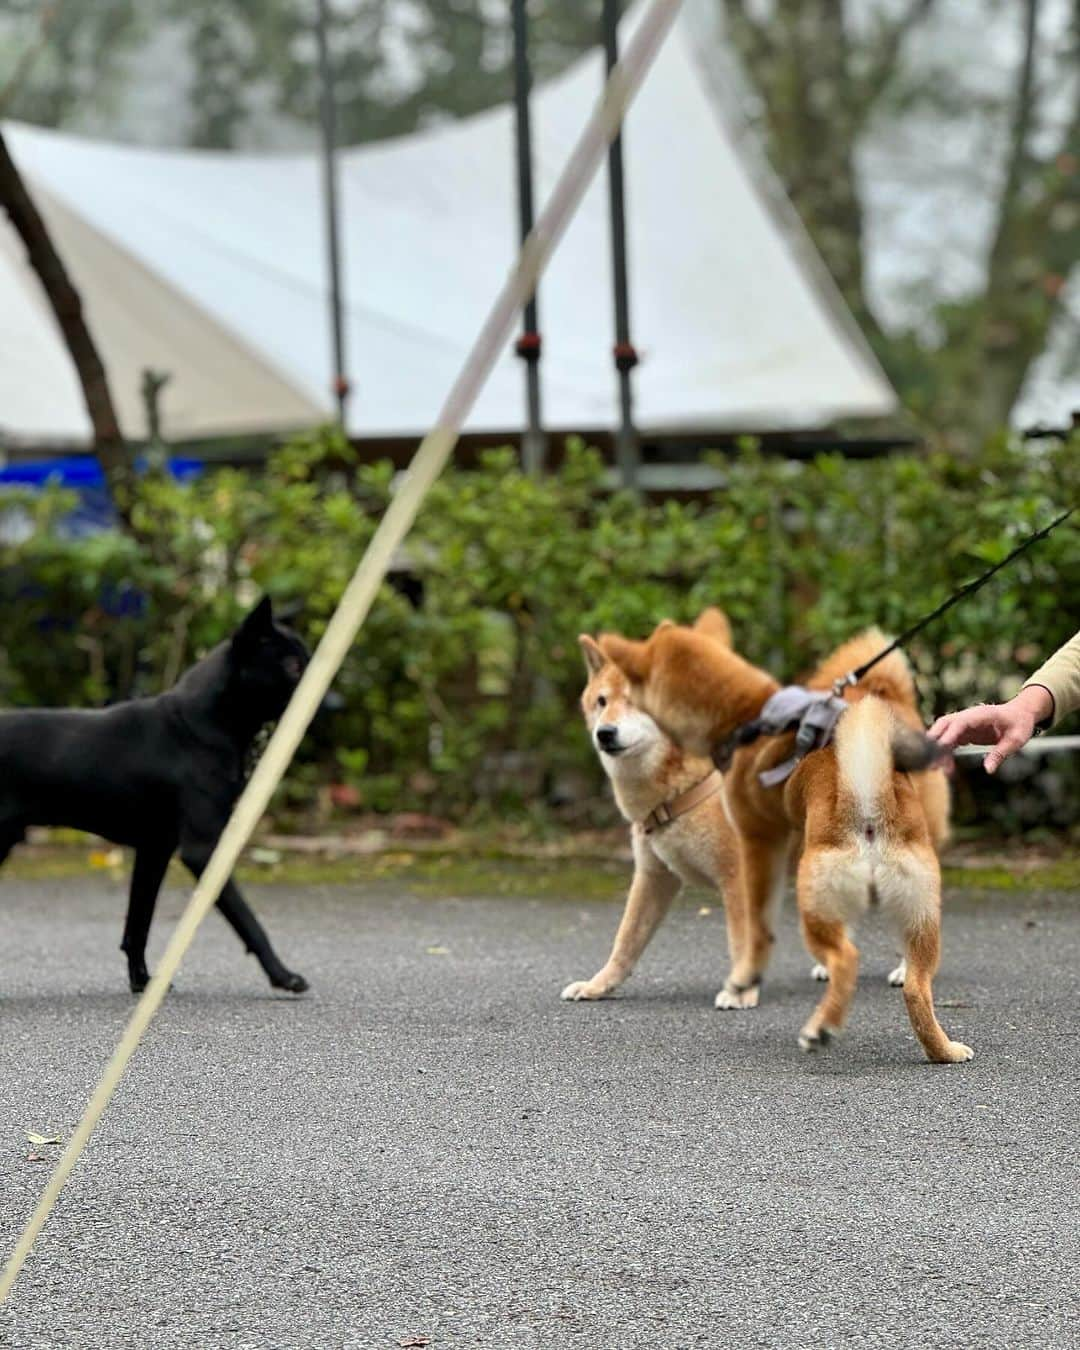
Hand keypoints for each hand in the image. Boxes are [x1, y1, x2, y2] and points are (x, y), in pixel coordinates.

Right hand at [927, 685, 1053, 774]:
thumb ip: (1000, 754)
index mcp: (981, 715)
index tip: (939, 748)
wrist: (1020, 713)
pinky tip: (947, 766)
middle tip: (931, 760)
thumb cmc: (1020, 724)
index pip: (960, 722)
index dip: (948, 734)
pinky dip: (945, 752)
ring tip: (937, 768)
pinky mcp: (964, 731)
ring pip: (943, 732)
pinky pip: (950, 740)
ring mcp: (965, 723)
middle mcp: (968, 716)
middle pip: (944, 724)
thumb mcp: (1016, 740)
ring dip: (938, 748)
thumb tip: (988, 770)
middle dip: (934, 740)